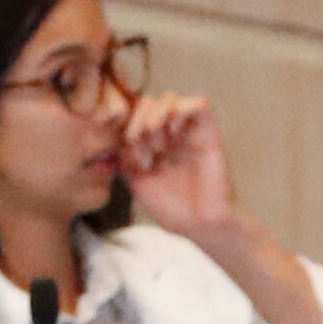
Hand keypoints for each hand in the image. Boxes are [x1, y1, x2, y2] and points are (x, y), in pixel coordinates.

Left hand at [115, 96, 322, 323]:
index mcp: (152, 145)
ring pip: (169, 99)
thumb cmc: (174, 210)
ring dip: (157, 116)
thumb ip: (125, 160)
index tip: (130, 158)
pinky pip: (199, 103)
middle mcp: (170, 135)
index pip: (132, 118)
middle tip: (144, 151)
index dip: (126, 130)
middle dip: (139, 123)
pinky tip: (175, 133)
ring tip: (159, 144)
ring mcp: (189, 132)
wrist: (202, 225)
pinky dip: (182, 111)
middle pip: (147, 103)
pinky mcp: (209, 132)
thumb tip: (113, 141)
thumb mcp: (138, 184)